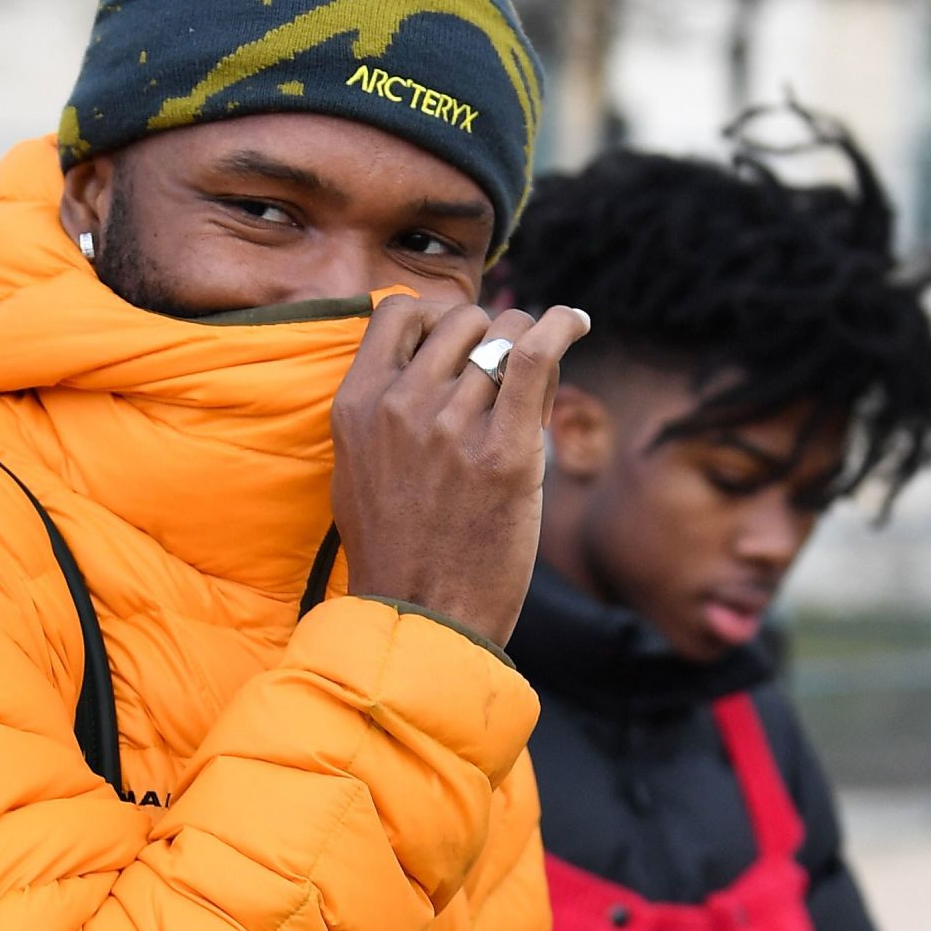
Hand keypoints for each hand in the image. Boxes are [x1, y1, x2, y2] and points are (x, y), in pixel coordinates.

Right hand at [330, 299, 590, 644]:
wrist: (420, 617)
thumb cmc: (392, 550)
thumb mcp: (355, 471)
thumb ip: (380, 415)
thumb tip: (423, 366)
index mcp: (357, 406)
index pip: (399, 313)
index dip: (437, 316)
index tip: (458, 341)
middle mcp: (400, 406)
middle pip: (463, 321)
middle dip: (490, 336)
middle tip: (504, 376)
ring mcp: (452, 426)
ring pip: (506, 336)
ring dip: (529, 347)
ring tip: (535, 383)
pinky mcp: (507, 452)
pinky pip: (536, 356)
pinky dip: (561, 327)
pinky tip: (574, 323)